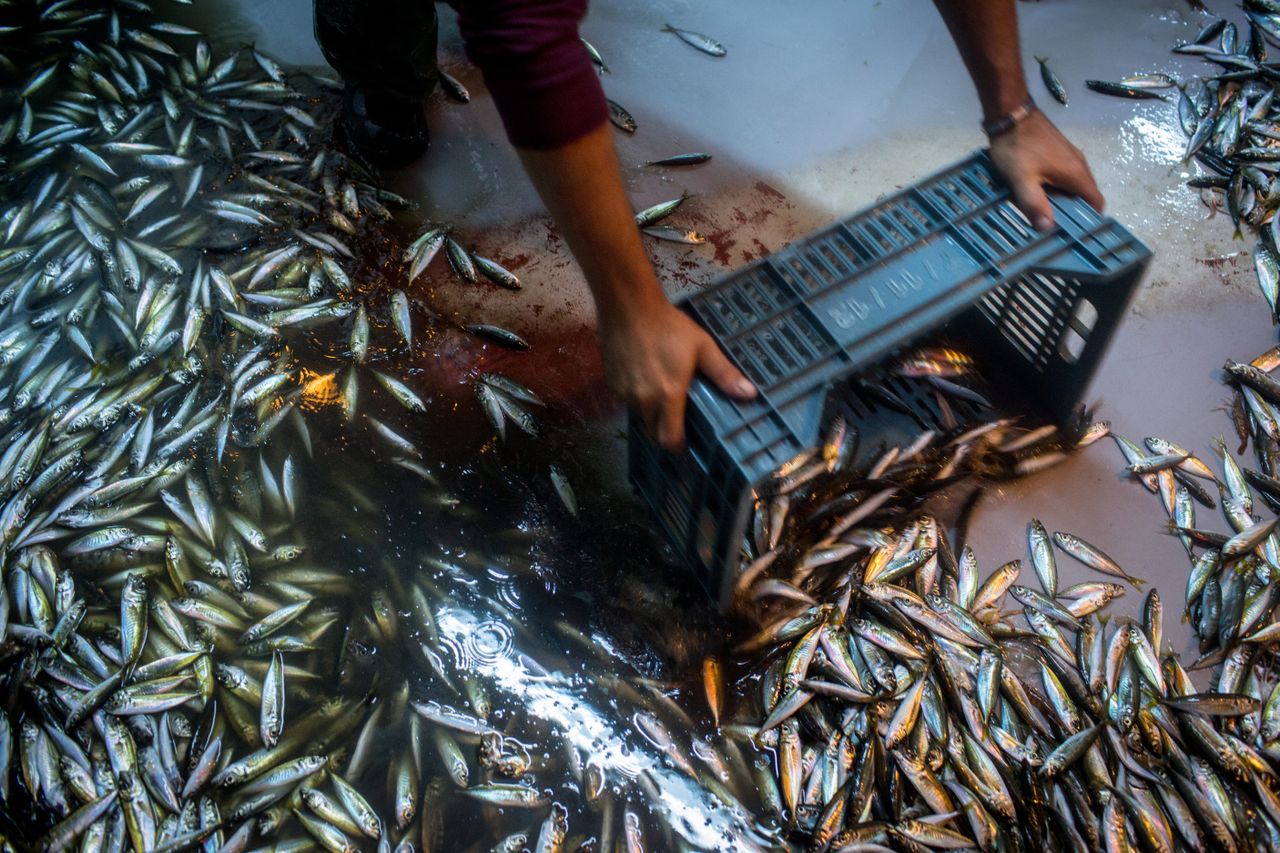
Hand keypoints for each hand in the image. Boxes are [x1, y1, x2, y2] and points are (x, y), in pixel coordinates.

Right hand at [599, 300, 756, 450]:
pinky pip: (626, 399)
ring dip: (651, 412)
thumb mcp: (702, 347)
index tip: (686, 443)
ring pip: (639, 415)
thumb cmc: (669, 326)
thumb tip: (750, 395)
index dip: (678, 446)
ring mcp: (624, 392)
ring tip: (662, 395)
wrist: (628, 305)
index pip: (668, 438)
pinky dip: (636, 397)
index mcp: (667, 395)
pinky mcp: (611, 382)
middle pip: (652, 431)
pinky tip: (645, 378)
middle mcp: (642, 400)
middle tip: (677, 420)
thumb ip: (723, 374)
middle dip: (665, 431)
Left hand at [989, 110, 1104, 229]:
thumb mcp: (1022, 181)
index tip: (1074, 231)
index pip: (1097, 202)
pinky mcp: (1060, 150)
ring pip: (1074, 184)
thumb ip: (1035, 205)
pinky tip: (1038, 190)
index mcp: (1076, 174)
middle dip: (1072, 211)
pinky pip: (1065, 174)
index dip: (1089, 219)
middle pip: (1085, 195)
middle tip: (1053, 224)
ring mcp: (1071, 155)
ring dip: (1063, 198)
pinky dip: (1057, 186)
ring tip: (1043, 210)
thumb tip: (1048, 228)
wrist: (1011, 113)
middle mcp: (1080, 164)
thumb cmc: (1018, 148)